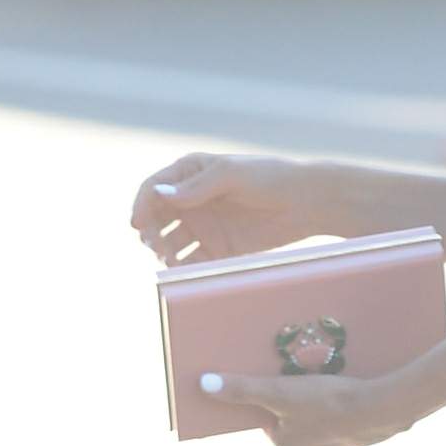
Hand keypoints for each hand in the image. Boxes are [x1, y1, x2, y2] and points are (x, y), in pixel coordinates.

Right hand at [131, 151, 328, 263]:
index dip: (142, 206)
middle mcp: (192, 200)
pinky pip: (193, 261)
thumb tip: (160, 195)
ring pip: (171, 243)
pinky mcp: (219, 249)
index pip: (154, 190)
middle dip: (151, 232)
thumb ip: (197, 186)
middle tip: (155, 246)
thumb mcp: (232, 175)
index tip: (138, 224)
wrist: (307, 203)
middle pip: (157, 219)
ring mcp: (205, 226)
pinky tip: (186, 271)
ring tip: (171, 262)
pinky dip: (185, 267)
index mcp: (190, 174)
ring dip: (165, 252)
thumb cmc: (270, 177)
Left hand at [199, 365, 414, 445]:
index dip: (273, 396)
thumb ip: (242, 390)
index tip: (281, 379)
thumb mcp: (279, 391)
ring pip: (320, 417)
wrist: (383, 408)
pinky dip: (344, 405)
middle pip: (294, 417)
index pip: (270, 418)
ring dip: (321, 400)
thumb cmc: (326, 402)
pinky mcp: (360, 438)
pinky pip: (344, 418)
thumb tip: (203, 385)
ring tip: (329, 379)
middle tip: (306, 375)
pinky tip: (351, 389)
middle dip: (298, 398)